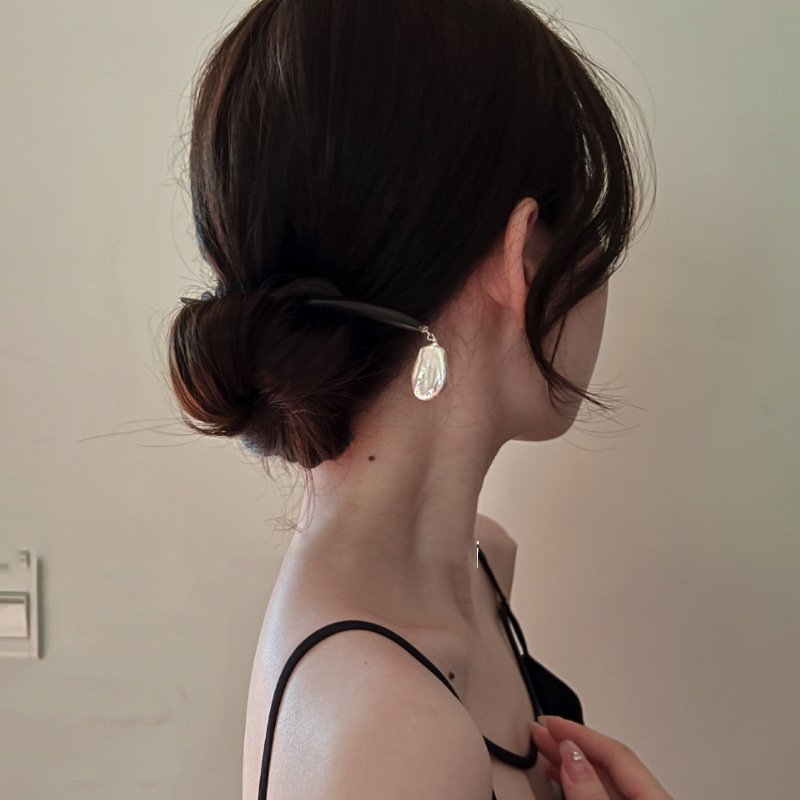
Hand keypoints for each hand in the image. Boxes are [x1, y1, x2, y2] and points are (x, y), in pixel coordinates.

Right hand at [530, 715, 674, 799]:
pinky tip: (564, 779)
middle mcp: (654, 798)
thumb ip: (592, 792)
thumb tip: (570, 754)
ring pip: (606, 778)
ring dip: (574, 762)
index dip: (579, 732)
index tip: (548, 722)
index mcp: (657, 796)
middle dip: (572, 742)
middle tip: (541, 730)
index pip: (616, 750)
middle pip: (611, 761)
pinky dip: (582, 783)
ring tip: (546, 749)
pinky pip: (605, 793)